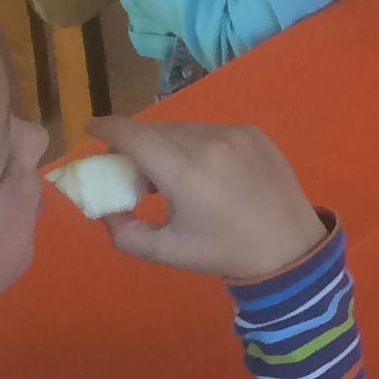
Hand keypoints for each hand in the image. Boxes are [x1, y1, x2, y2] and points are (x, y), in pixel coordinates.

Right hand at [83, 116, 325, 284]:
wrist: (288, 244)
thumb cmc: (223, 250)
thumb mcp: (166, 250)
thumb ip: (124, 232)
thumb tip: (105, 208)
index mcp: (187, 171)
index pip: (137, 136)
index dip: (110, 129)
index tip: (90, 128)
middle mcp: (211, 142)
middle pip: (157, 131)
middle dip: (134, 143)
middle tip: (125, 169)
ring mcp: (236, 133)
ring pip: (183, 128)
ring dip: (163, 143)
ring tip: (162, 174)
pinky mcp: (254, 133)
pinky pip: (209, 130)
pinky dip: (191, 143)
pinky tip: (195, 169)